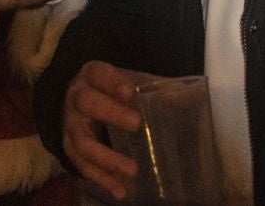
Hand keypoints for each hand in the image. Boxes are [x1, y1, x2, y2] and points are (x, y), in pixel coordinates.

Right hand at [61, 61, 150, 199]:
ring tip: (132, 171)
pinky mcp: (70, 148)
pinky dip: (101, 179)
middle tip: (136, 125)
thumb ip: (160, 89)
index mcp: (92, 75)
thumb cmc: (114, 91)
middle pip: (87, 103)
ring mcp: (70, 125)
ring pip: (82, 142)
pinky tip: (120, 191)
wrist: (81, 102)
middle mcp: (76, 98)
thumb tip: (195, 98)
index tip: (131, 93)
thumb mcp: (134, 83)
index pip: (98, 73)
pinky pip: (81, 165)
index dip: (112, 82)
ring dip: (107, 158)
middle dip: (110, 114)